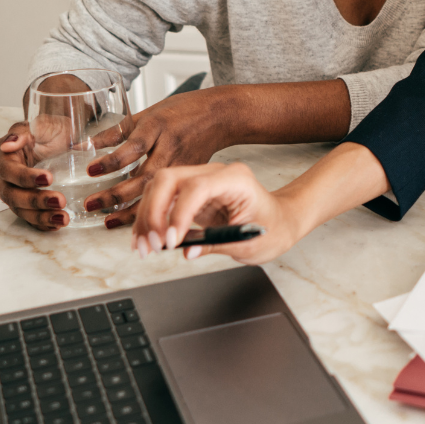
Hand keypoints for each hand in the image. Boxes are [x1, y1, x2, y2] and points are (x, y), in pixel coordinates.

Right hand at [0, 122, 72, 230]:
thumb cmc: (50, 130)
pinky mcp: (21, 203)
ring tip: (63, 218)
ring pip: (19, 209)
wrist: (61, 139)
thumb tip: (9, 144)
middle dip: (35, 200)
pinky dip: (42, 223)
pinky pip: (28, 217)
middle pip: (11, 194)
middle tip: (60, 201)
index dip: (25, 177)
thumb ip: (24, 131)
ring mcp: (9, 191)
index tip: (49, 178)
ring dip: (41, 216)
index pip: (7, 170)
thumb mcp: (41, 123)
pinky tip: (57, 224)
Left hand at [76, 90, 235, 226]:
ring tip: (106, 220)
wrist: (219, 115)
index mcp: (157, 126)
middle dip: (115, 194)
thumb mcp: (148, 113)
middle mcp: (169, 147)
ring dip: (129, 209)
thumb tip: (83, 145)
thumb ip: (118, 131)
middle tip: (90, 204)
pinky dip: (149, 210)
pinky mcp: (188, 174)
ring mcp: (180, 163)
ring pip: (155, 191)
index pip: (132, 146)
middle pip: (142, 176)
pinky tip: (132, 221)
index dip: (111, 160)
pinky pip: (167, 196)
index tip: (90, 171)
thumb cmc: (182, 111)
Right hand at [133, 163, 303, 265]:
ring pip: (159, 187)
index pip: (197, 187)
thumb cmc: (272, 227)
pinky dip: (150, 220)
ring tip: (145, 248)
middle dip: (153, 212)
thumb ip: (215, 244)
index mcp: (236, 179)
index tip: (171, 240)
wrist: (279, 221)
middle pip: (169, 179)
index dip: (179, 213)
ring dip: (146, 218)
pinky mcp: (190, 193)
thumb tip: (187, 250)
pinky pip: (162, 200)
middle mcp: (214, 174)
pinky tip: (146, 239)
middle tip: (152, 245)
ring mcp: (201, 180)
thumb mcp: (248, 242)